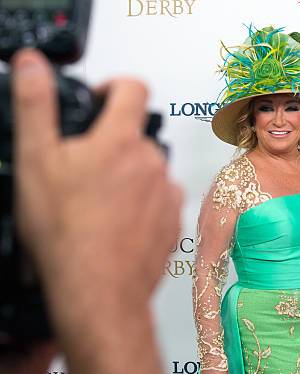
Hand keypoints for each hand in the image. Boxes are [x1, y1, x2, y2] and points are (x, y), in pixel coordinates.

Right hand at [12, 49, 181, 324]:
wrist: (98, 289)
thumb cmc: (68, 234)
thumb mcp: (35, 160)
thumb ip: (35, 105)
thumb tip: (32, 65)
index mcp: (121, 140)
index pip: (133, 88)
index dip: (113, 86)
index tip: (99, 100)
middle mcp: (152, 162)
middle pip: (137, 135)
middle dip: (113, 143)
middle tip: (85, 170)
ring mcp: (166, 193)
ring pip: (148, 170)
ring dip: (129, 176)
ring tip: (100, 202)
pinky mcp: (174, 221)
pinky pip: (161, 200)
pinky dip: (144, 204)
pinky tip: (119, 222)